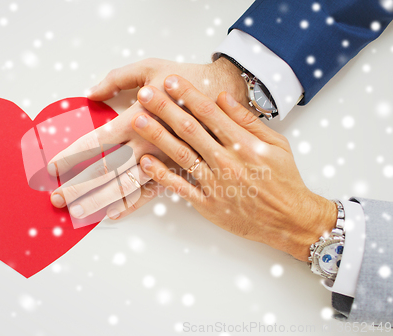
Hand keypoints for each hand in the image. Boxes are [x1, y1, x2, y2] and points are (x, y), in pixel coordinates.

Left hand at [48, 57, 248, 219]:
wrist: (226, 95)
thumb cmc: (188, 79)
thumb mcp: (150, 67)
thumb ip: (117, 79)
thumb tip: (90, 93)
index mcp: (137, 119)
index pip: (96, 142)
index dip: (71, 155)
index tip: (52, 167)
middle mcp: (146, 144)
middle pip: (105, 171)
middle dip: (78, 186)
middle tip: (55, 199)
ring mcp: (162, 162)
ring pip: (125, 187)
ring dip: (99, 201)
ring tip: (77, 212)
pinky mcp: (177, 171)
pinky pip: (152, 193)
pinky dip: (132, 205)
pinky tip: (114, 214)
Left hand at [132, 75, 336, 260]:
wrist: (290, 219)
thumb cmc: (284, 180)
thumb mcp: (276, 144)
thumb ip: (248, 121)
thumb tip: (223, 97)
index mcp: (244, 143)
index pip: (210, 113)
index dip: (188, 94)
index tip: (171, 80)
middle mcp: (227, 161)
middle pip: (190, 130)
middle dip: (165, 109)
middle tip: (145, 93)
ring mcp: (216, 183)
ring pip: (181, 155)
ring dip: (157, 136)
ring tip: (138, 120)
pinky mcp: (208, 204)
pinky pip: (181, 188)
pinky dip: (162, 175)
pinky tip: (145, 161)